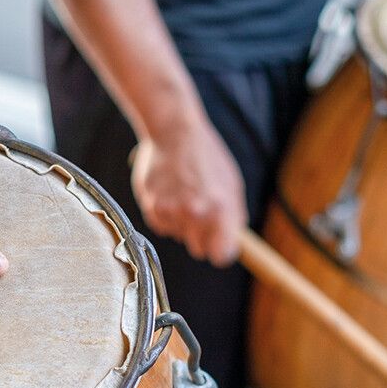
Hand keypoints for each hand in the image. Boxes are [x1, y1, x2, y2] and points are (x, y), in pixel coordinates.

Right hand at [131, 115, 246, 266]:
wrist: (174, 131)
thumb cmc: (207, 157)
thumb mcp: (232, 184)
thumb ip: (234, 217)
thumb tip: (231, 242)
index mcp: (221, 210)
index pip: (221, 255)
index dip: (221, 251)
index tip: (219, 245)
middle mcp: (196, 214)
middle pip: (199, 250)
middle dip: (202, 237)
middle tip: (201, 212)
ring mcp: (172, 212)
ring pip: (180, 237)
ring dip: (183, 222)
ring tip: (184, 194)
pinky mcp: (152, 208)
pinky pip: (163, 227)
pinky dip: (166, 215)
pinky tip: (170, 192)